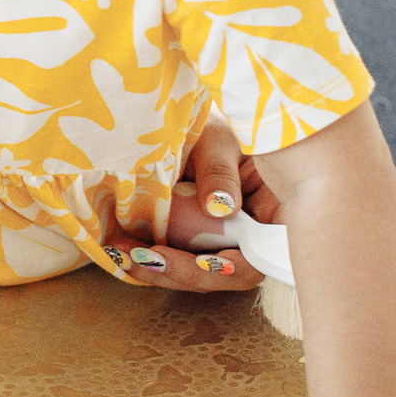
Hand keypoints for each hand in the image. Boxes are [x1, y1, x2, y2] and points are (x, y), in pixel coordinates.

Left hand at [87, 117, 273, 291]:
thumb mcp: (217, 142)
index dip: (236, 268)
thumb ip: (220, 173)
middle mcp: (250, 234)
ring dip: (161, 271)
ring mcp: (220, 241)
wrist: (182, 123)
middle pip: (228, 272)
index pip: (264, 255)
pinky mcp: (191, 241)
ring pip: (198, 271)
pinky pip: (176, 259)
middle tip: (147, 259)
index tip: (204, 262)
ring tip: (125, 255)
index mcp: (272, 212)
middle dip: (186, 272)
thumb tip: (220, 207)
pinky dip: (151, 260)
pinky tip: (123, 252)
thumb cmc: (211, 127)